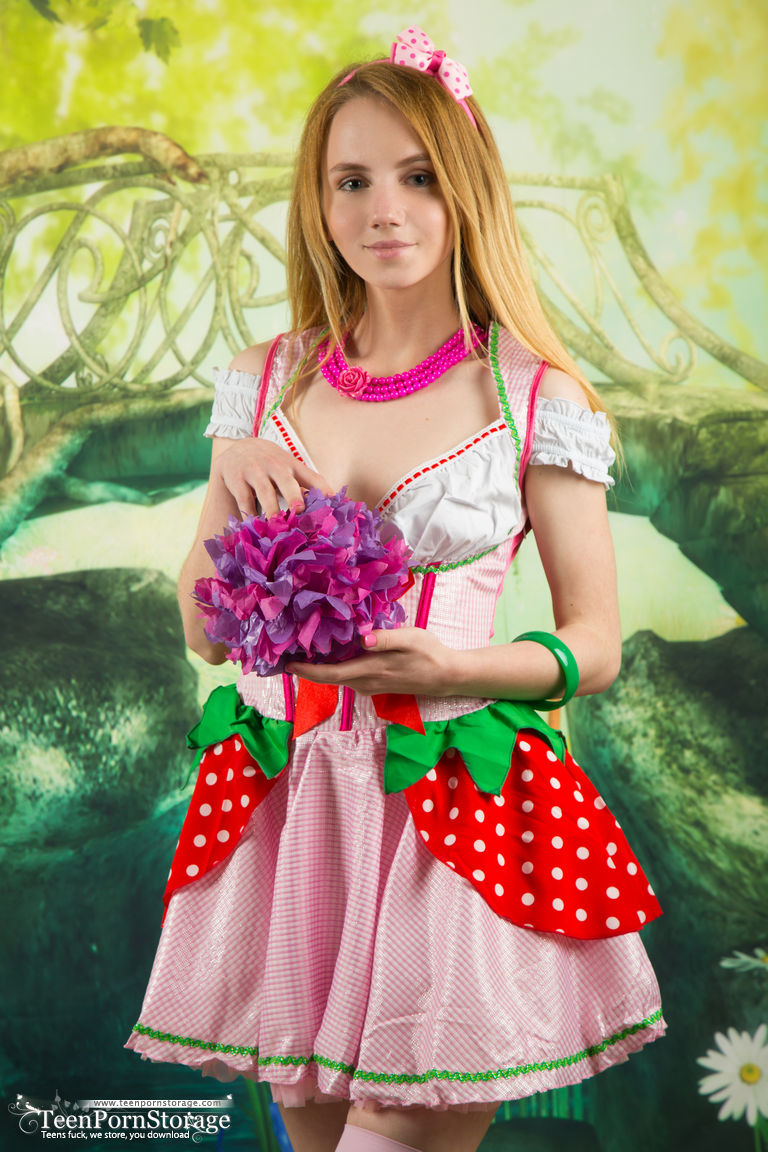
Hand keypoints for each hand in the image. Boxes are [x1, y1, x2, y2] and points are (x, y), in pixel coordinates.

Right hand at [212, 438, 330, 517]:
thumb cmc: (270, 467)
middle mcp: (275, 466)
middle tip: (299, 509)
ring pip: (264, 490)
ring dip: (270, 507)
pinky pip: (243, 497)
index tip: (334, 507)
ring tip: (275, 522)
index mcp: (293, 466)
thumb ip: (305, 488)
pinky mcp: (236, 477)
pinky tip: (252, 524)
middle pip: (286, 480)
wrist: (237, 449)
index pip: (313, 477)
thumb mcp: (288, 471)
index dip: (325, 491)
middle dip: (293, 494)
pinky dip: (248, 512)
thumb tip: (329, 512)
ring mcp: (255, 470)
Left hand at [286, 627, 456, 696]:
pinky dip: (336, 666)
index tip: (286, 664)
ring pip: (338, 677)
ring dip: (321, 666)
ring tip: (305, 646)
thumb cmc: (429, 654)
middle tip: (288, 650)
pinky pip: (348, 676)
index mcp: (370, 670)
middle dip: (307, 667)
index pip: (330, 674)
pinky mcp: (374, 683)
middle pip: (328, 677)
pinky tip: (334, 650)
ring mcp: (369, 685)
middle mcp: (365, 682)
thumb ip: (386, 639)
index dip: (306, 670)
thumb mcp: (410, 639)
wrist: (446, 676)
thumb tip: (362, 639)